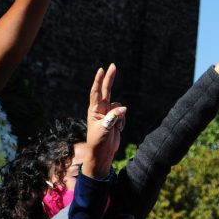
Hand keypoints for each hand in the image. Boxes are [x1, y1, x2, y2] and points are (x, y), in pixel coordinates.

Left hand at [81, 63, 125, 178]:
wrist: (102, 153)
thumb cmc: (98, 142)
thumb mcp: (105, 129)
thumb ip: (113, 118)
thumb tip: (124, 108)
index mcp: (94, 110)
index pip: (96, 92)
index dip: (99, 81)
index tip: (101, 70)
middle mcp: (101, 110)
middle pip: (106, 90)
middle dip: (110, 78)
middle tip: (113, 65)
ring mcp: (108, 114)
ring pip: (119, 106)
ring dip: (121, 115)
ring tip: (117, 128)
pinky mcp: (115, 120)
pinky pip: (123, 115)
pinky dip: (123, 121)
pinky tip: (118, 131)